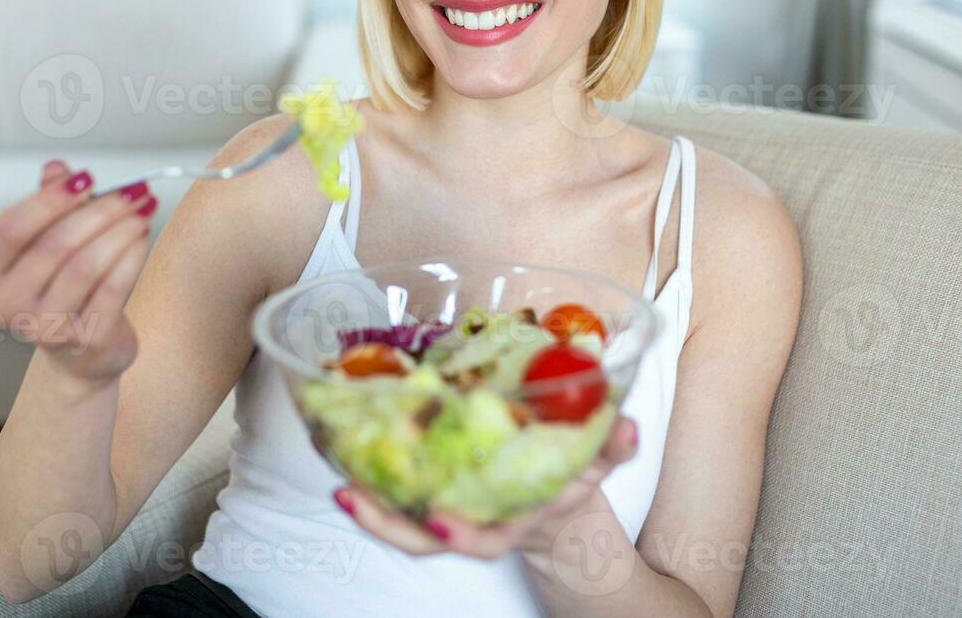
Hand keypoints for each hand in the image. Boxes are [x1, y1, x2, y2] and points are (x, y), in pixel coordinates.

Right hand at [0, 160, 158, 381]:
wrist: (83, 350)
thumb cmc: (64, 288)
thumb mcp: (49, 242)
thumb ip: (50, 203)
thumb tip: (57, 168)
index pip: (12, 228)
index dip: (51, 199)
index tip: (86, 178)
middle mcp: (8, 303)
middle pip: (54, 244)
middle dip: (100, 210)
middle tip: (132, 190)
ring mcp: (44, 326)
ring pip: (86, 265)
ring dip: (120, 230)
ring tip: (143, 211)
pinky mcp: (84, 339)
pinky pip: (113, 288)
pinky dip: (132, 257)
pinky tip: (142, 238)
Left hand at [333, 415, 638, 559]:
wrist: (557, 498)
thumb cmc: (568, 476)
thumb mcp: (597, 462)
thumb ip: (612, 444)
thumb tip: (624, 423)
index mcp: (514, 519)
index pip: (485, 540)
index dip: (461, 535)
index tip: (438, 521)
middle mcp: (475, 522)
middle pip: (423, 538)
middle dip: (387, 523)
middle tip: (352, 495)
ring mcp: (449, 510)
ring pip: (402, 523)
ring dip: (368, 504)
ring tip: (336, 481)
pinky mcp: (430, 490)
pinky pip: (396, 494)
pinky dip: (371, 481)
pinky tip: (342, 455)